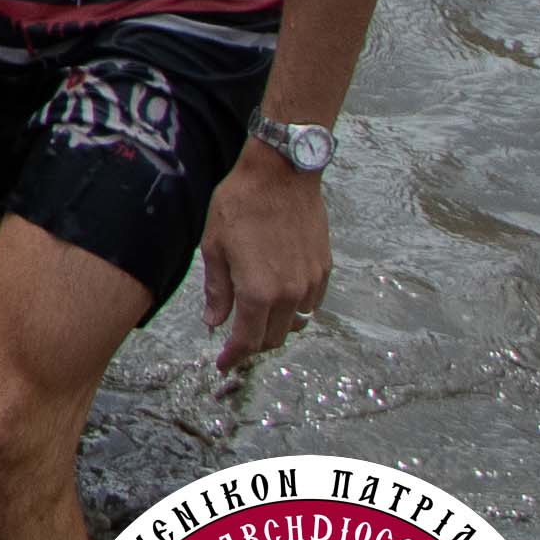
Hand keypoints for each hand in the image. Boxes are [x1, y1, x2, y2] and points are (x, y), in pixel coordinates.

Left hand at [200, 146, 330, 372]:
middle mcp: (290, 294)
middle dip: (253, 344)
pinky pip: (311, 304)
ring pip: (295, 324)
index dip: (234, 356)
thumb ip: (217, 290)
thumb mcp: (215, 247)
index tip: (223, 364)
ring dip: (275, 328)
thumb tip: (215, 322)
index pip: (247, 340)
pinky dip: (294, 310)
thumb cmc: (240, 205)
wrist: (282, 175)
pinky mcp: (324, 270)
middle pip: (274, 337)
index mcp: (258, 292)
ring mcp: (311, 283)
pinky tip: (278, 297)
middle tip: (234, 339)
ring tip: (255, 318)